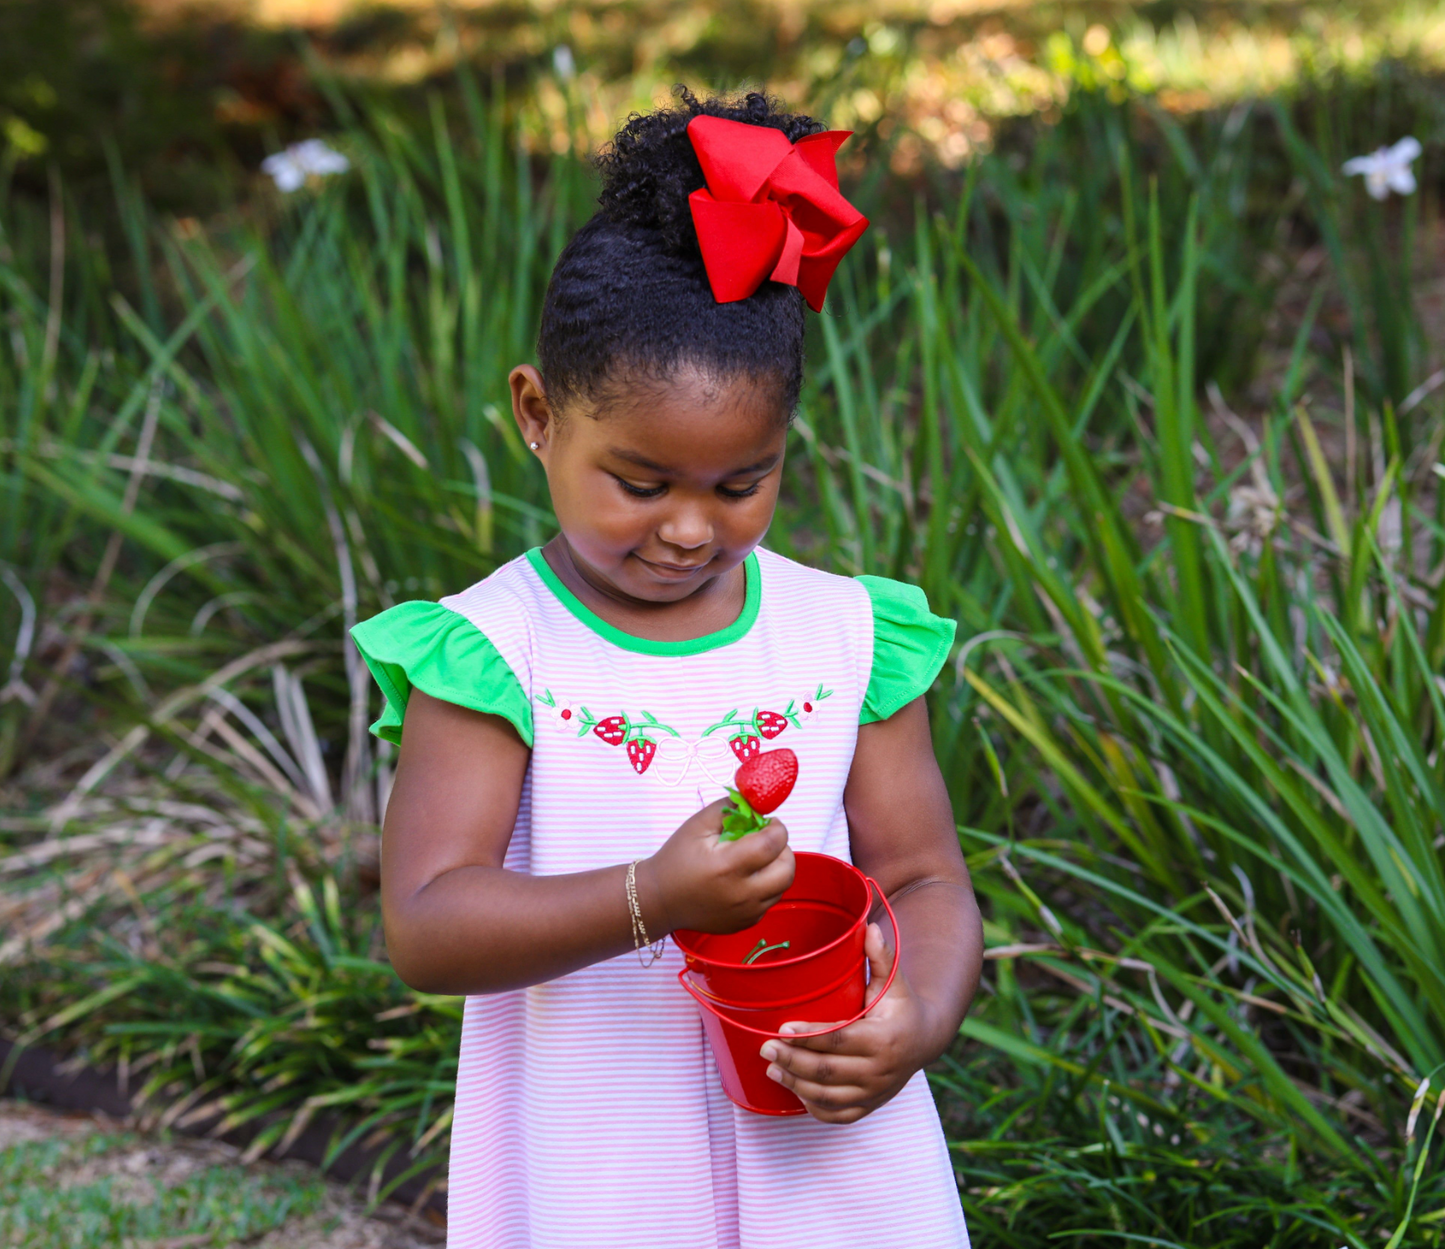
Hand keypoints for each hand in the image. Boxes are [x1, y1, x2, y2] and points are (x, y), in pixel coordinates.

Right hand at [642, 798, 794, 934]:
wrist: (659, 900)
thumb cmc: (676, 859)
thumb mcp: (697, 825)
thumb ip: (728, 809)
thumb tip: (756, 803)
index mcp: (728, 867)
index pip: (773, 844)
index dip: (777, 828)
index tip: (769, 822)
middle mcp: (741, 894)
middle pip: (786, 870)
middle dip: (783, 850)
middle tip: (766, 841)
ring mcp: (745, 913)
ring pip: (781, 887)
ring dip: (776, 868)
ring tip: (756, 859)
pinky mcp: (745, 923)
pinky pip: (769, 901)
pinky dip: (765, 886)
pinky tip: (745, 878)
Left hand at [758, 921, 925, 1123]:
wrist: (925, 1040)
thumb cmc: (901, 1006)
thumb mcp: (894, 981)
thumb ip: (881, 956)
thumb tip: (869, 926)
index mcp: (884, 1039)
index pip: (840, 1040)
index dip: (809, 1037)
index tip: (782, 1029)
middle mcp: (880, 1071)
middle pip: (828, 1072)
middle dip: (792, 1061)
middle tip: (765, 1048)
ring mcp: (874, 1093)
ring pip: (829, 1097)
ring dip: (795, 1085)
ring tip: (772, 1068)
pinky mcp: (869, 1106)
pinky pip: (838, 1115)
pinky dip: (813, 1107)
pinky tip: (793, 1090)